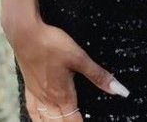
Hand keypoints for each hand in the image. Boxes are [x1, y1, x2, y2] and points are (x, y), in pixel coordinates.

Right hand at [5, 16, 129, 121]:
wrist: (25, 34)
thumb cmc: (52, 44)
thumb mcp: (79, 58)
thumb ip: (99, 75)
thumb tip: (121, 91)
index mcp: (63, 95)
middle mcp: (49, 99)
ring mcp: (37, 94)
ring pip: (44, 120)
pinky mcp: (28, 86)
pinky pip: (32, 110)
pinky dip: (37, 119)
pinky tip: (39, 118)